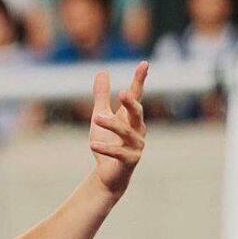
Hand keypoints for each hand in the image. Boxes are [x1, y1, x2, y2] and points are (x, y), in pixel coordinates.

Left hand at [89, 61, 148, 195]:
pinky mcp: (130, 161)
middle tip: (122, 93)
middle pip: (137, 113)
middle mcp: (137, 129)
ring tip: (96, 118)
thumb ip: (102, 96)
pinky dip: (106, 148)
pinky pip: (119, 153)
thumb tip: (102, 72)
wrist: (107, 175)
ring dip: (111, 125)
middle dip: (131, 103)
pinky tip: (93, 144)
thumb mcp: (100, 116)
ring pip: (126, 132)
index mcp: (131, 117)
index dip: (140, 80)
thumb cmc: (107, 142)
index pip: (137, 95)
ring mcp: (136, 146)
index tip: (145, 63)